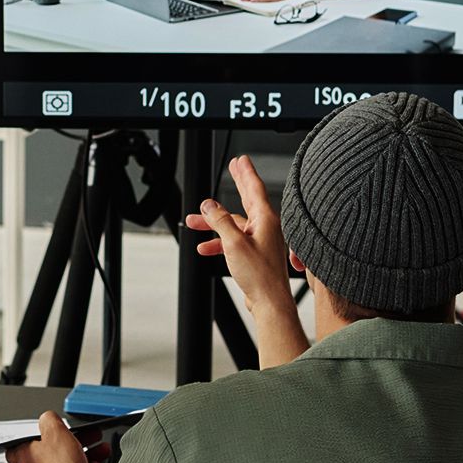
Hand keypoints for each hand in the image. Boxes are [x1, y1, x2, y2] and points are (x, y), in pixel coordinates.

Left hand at [7, 412, 96, 462]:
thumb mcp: (55, 431)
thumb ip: (49, 420)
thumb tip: (47, 418)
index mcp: (26, 457)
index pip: (16, 449)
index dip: (26, 441)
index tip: (35, 436)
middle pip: (50, 453)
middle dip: (69, 443)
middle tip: (83, 437)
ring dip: (82, 455)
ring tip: (97, 449)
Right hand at [185, 156, 292, 317]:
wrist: (269, 302)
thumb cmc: (259, 275)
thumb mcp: (234, 243)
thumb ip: (220, 221)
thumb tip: (209, 205)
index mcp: (265, 219)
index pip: (254, 188)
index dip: (245, 172)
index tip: (240, 160)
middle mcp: (266, 227)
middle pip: (247, 199)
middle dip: (237, 184)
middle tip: (233, 168)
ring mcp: (261, 241)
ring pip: (234, 224)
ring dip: (214, 223)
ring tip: (194, 221)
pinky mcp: (255, 254)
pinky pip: (234, 241)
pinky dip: (219, 242)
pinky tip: (205, 247)